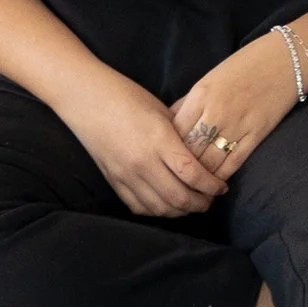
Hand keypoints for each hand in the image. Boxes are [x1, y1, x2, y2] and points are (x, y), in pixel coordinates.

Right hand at [64, 66, 233, 217]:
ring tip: (192, 203)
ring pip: (160, 208)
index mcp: (159, 139)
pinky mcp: (114, 181)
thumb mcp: (161, 110)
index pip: (192, 174)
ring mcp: (126, 175)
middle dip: (200, 203)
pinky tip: (166, 204)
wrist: (85, 98)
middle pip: (179, 198)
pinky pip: (140, 207)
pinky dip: (157, 210)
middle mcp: (143, 162)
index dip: (211, 185)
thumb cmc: (126, 96)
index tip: (221, 186)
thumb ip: (180, 136)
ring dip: (180, 210)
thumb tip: (201, 155)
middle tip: (210, 198)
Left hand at [171, 37, 300, 175]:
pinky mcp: (256, 135)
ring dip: (200, 175)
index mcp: (201, 94)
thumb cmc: (244, 65)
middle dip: (182, 165)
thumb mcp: (210, 78)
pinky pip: (233, 163)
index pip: (176, 131)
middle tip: (176, 176)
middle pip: (190, 149)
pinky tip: (214, 183)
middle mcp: (216, 111)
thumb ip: (189, 102)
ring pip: (209, 162)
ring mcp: (237, 125)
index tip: (167, 156)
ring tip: (193, 185)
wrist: (284, 59)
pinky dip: (221, 176)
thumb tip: (169, 124)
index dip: (169, 147)